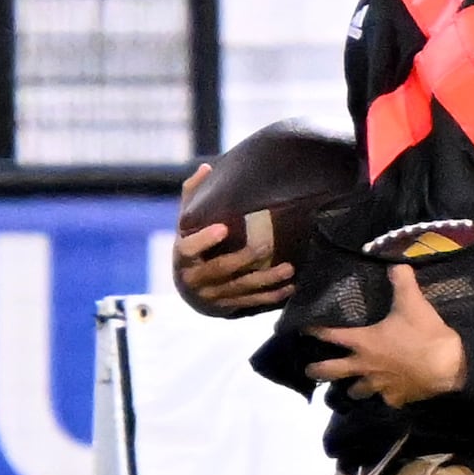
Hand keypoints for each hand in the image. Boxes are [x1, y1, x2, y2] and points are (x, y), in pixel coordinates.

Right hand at [174, 170, 295, 317]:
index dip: (205, 240)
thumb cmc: (191, 245)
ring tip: (289, 269)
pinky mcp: (226, 307)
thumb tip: (206, 168)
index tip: (223, 228)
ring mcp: (211, 295)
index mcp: (183, 255)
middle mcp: (195, 278)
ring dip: (266, 280)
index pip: (190, 248)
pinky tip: (289, 287)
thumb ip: (193, 196)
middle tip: (267, 244)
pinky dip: (271, 296)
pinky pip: (251, 302)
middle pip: (221, 269)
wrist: (189, 287)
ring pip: (240, 288)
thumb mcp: (187, 222)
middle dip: (245, 259)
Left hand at [306, 259, 469, 404]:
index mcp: (363, 341)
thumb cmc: (424, 334)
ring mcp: (378, 385)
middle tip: (309, 369)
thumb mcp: (413, 303)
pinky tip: (388, 395)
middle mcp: (364, 365)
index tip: (303, 330)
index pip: (330, 335)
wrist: (448, 366)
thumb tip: (396, 262)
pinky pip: (384, 400)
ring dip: (352, 387)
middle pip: (330, 371)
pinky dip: (385, 397)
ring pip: (355, 391)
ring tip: (351, 385)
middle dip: (316, 370)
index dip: (313, 331)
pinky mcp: (395, 398)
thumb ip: (402, 281)